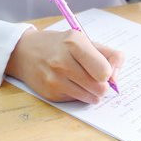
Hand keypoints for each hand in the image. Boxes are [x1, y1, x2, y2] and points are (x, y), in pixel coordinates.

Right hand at [5, 28, 123, 102]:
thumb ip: (108, 54)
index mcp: (74, 43)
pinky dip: (79, 94)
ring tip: (86, 81)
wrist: (25, 52)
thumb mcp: (83, 39)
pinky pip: (76, 100)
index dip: (109, 73)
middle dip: (103, 85)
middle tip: (97, 78)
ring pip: (90, 97)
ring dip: (93, 92)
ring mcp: (54, 79)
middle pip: (99, 87)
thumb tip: (116, 76)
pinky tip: (70, 83)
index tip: (104, 69)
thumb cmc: (60, 44)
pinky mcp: (50, 94)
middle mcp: (62, 62)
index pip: (103, 71)